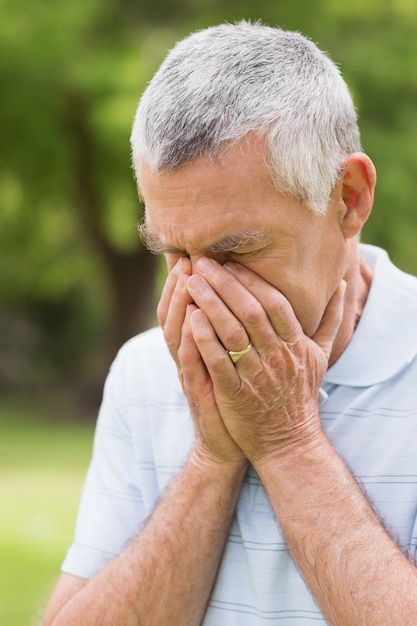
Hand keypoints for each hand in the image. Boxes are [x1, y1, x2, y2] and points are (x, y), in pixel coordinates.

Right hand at [157, 258, 245, 467]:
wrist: (232, 443)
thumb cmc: (240, 399)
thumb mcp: (237, 363)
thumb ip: (240, 332)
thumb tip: (253, 299)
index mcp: (204, 346)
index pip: (189, 305)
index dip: (189, 280)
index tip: (194, 252)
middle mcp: (193, 356)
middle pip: (178, 313)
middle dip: (181, 284)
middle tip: (185, 257)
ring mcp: (193, 374)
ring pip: (178, 335)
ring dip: (179, 306)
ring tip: (184, 279)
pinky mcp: (200, 393)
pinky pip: (190, 364)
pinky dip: (190, 343)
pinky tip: (192, 321)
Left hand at [186, 258, 344, 463]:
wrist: (289, 442)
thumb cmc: (301, 394)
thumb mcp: (321, 356)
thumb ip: (331, 319)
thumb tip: (343, 285)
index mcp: (296, 344)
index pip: (275, 303)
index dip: (252, 280)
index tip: (231, 262)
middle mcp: (278, 357)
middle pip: (251, 312)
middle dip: (225, 284)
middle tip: (203, 262)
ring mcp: (257, 376)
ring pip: (233, 333)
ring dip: (211, 304)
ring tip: (191, 282)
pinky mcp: (236, 394)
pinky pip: (219, 362)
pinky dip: (205, 339)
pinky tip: (190, 319)